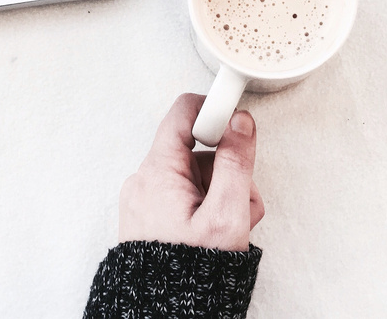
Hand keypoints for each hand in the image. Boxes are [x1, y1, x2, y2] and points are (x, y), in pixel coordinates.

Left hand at [118, 93, 264, 251]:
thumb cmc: (190, 275)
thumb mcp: (225, 216)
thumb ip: (236, 163)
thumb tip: (240, 122)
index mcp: (158, 172)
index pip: (183, 113)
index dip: (213, 111)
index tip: (237, 123)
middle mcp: (146, 180)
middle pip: (196, 150)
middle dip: (226, 170)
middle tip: (240, 201)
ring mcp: (147, 200)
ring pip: (195, 176)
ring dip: (222, 194)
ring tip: (231, 226)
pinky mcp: (152, 217)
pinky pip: (184, 197)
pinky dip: (206, 207)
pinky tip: (216, 232)